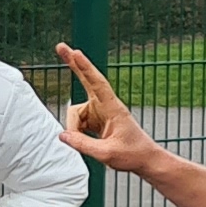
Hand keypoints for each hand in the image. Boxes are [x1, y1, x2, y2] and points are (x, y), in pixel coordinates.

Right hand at [55, 43, 161, 172]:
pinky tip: (87, 141)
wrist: (145, 160)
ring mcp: (100, 112)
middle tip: (61, 46)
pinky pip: (78, 123)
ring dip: (76, 129)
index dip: (85, 68)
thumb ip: (82, 144)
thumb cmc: (132, 155)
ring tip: (94, 145)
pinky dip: (77, 133)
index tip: (75, 53)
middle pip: (86, 80)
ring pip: (76, 114)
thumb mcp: (106, 154)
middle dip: (74, 64)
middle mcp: (105, 106)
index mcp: (114, 109)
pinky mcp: (96, 120)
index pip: (97, 84)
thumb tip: (62, 135)